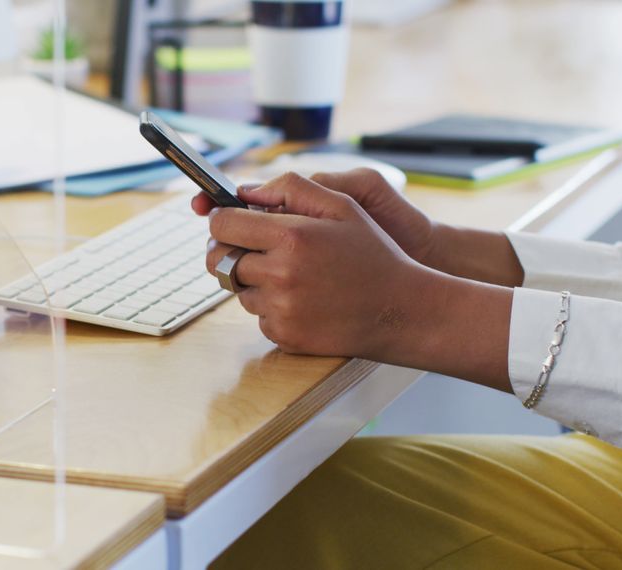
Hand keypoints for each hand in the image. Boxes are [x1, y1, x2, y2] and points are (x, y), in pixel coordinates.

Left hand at [204, 172, 435, 356]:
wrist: (399, 310)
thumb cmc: (372, 253)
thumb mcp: (342, 206)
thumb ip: (290, 188)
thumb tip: (245, 191)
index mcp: (291, 236)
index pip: (223, 225)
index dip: (222, 220)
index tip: (229, 221)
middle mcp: (280, 274)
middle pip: (221, 260)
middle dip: (231, 251)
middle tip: (252, 248)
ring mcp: (280, 309)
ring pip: (239, 290)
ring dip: (255, 281)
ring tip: (293, 276)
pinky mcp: (284, 335)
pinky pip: (258, 317)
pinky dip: (272, 308)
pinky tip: (303, 300)